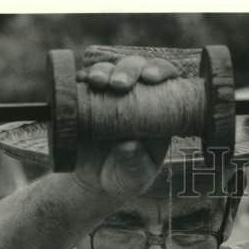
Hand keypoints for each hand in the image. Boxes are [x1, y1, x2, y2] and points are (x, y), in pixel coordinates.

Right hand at [71, 55, 180, 198]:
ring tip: (98, 82)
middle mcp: (137, 96)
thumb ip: (135, 165)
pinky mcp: (87, 96)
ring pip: (111, 68)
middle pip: (138, 67)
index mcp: (160, 111)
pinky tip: (81, 80)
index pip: (168, 81)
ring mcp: (111, 93)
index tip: (151, 79)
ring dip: (105, 70)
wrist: (92, 181)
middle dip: (130, 69)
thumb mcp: (132, 179)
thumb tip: (130, 146)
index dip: (162, 72)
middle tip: (120, 84)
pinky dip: (82, 76)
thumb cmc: (123, 178)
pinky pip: (84, 79)